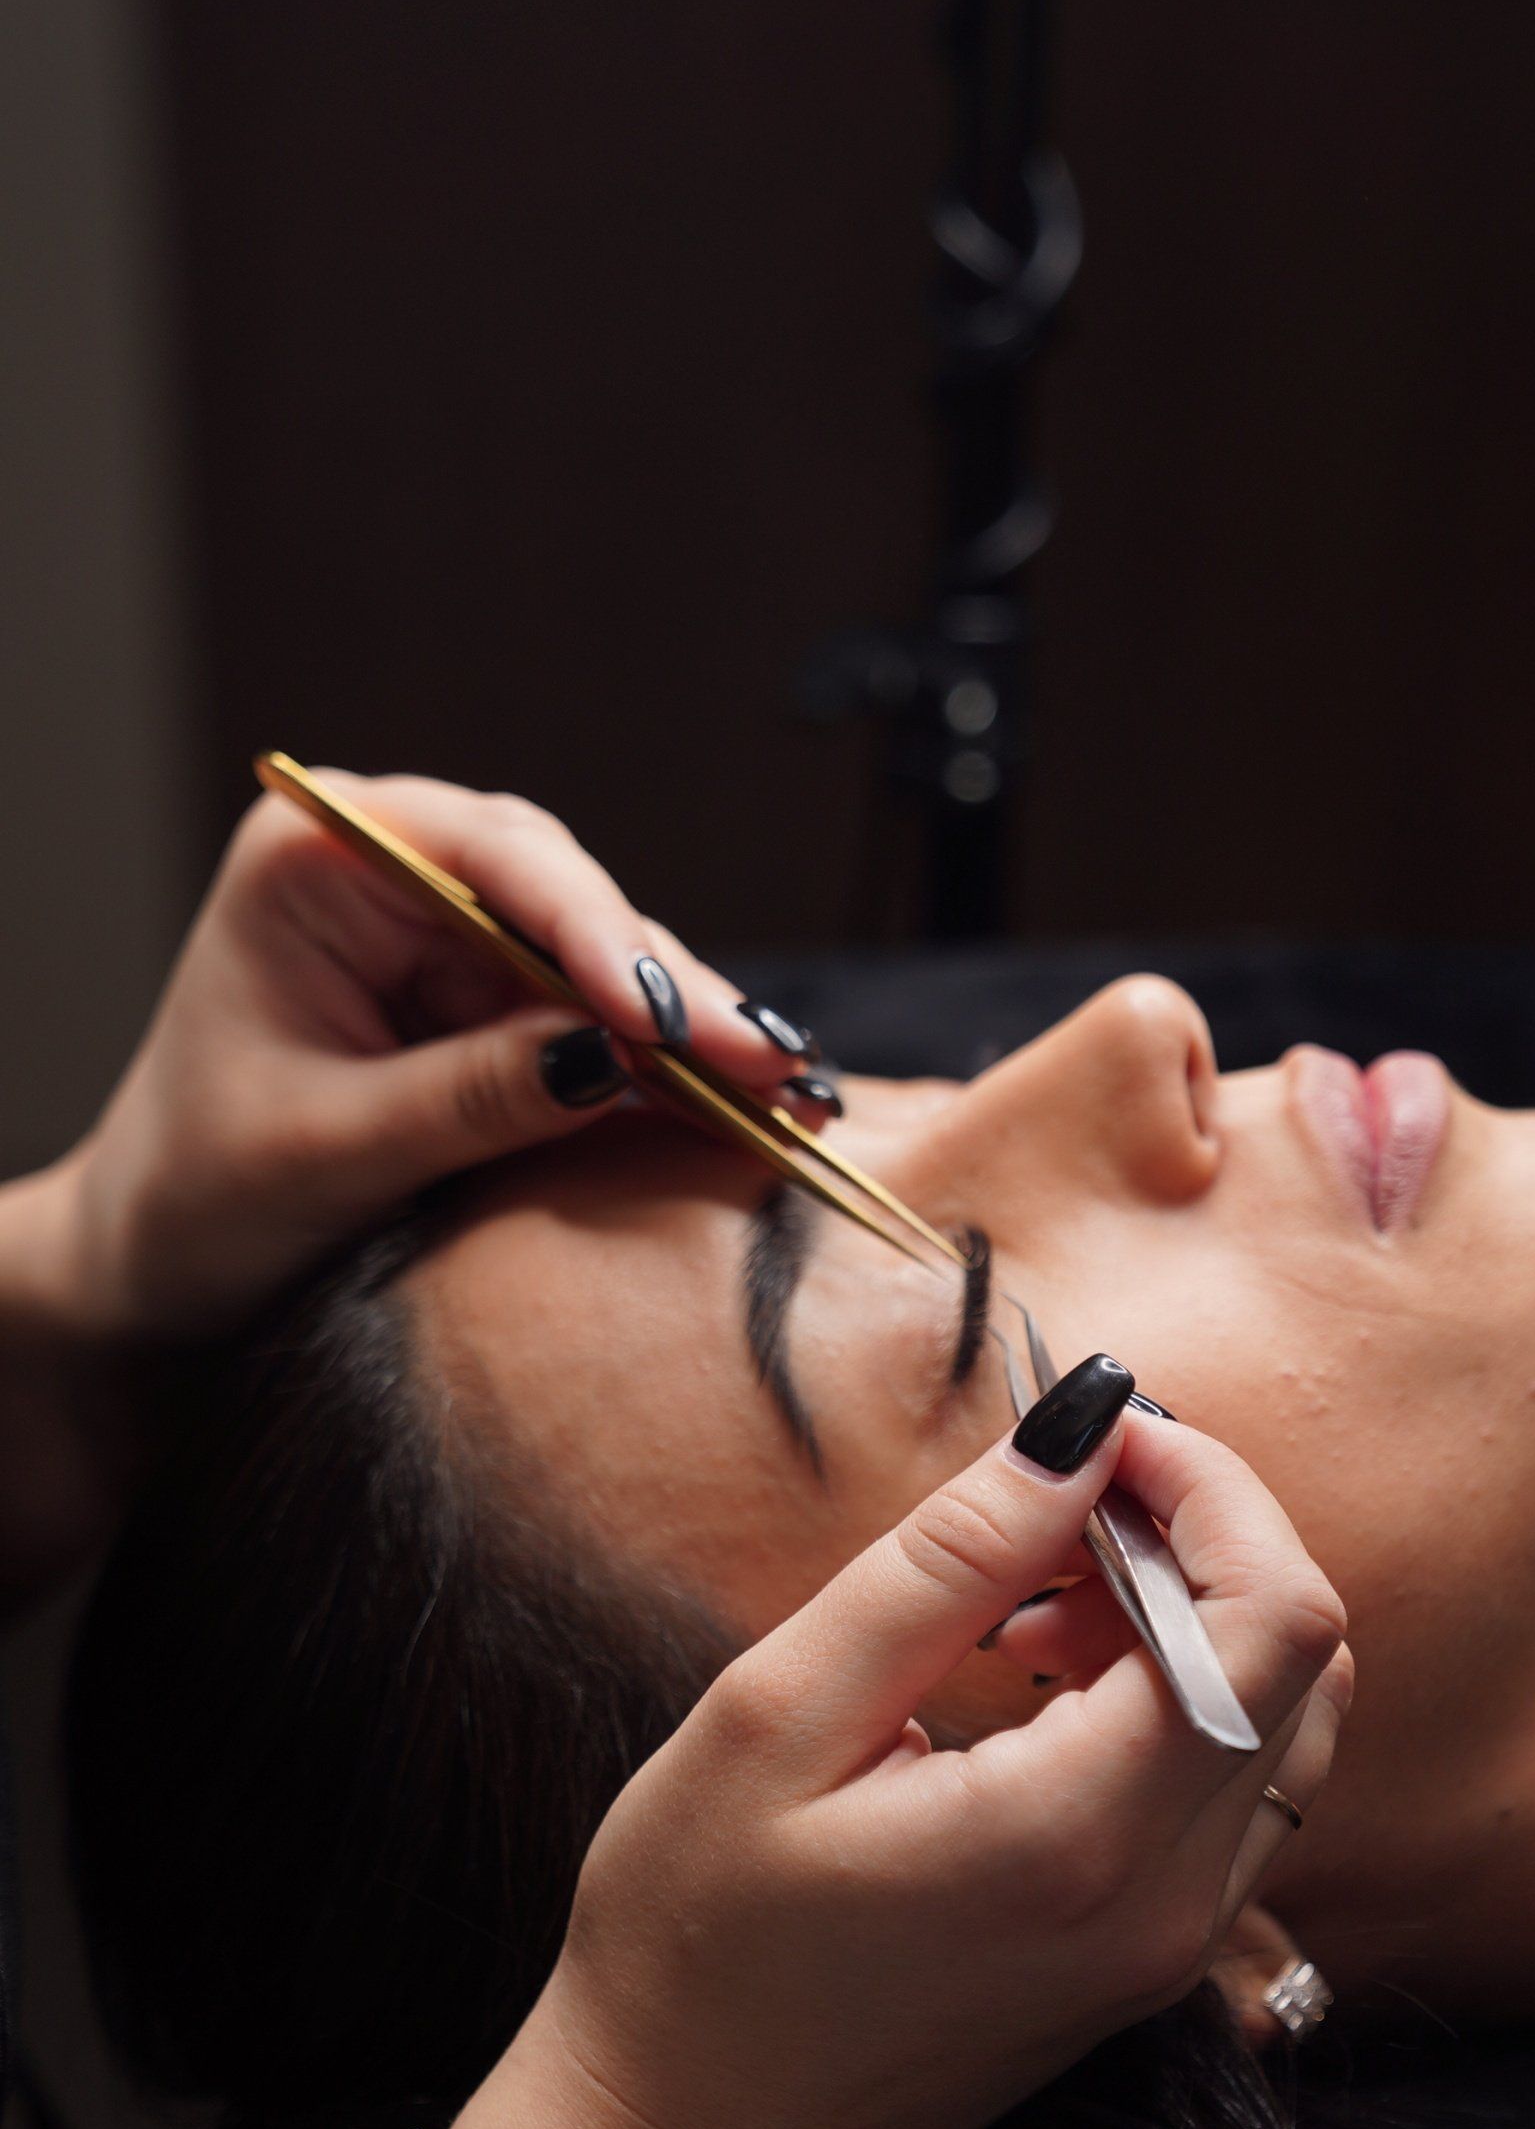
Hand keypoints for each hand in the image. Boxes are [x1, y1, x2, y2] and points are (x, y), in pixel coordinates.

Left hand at [43, 768, 811, 1346]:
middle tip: (766, 1061)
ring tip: (782, 1089)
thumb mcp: (330, 1149)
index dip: (592, 928)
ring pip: (599, 960)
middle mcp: (392, 875)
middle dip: (668, 987)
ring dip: (689, 1031)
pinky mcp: (485, 1009)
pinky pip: (595, 1025)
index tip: (665, 1011)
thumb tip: (611, 1058)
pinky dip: (665, 1072)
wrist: (157, 1266)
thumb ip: (470, 1096)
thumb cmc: (199, 1197)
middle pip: (566, 900)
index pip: (486, 861)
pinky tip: (744, 1104)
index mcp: (316, 862)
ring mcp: (447, 941)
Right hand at [447, 1384, 1350, 2128]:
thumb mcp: (781, 1712)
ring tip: (1025, 1601)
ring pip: (1286, 1722)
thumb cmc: (692, 1939)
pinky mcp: (1149, 1965)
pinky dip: (1176, 1699)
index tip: (1098, 1435)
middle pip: (1303, 1656)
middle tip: (1047, 1505)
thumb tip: (1084, 1423)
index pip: (1275, 1615)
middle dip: (1202, 1537)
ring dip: (1191, 1618)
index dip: (1212, 1488)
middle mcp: (1166, 1906)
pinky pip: (1233, 1793)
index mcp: (1080, 1838)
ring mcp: (1171, 1950)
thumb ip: (950, 1561)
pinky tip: (1036, 1683)